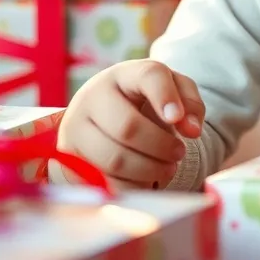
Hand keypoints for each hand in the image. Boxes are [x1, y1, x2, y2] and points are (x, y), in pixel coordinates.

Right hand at [55, 60, 204, 189]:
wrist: (100, 116)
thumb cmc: (142, 101)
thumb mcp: (170, 90)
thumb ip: (189, 102)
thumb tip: (192, 130)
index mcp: (123, 74)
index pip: (148, 77)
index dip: (166, 97)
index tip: (178, 119)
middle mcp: (92, 96)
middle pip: (129, 127)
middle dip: (161, 146)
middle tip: (179, 153)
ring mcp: (75, 127)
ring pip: (115, 159)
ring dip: (149, 170)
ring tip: (167, 168)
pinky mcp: (67, 158)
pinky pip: (103, 181)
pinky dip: (131, 185)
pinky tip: (145, 178)